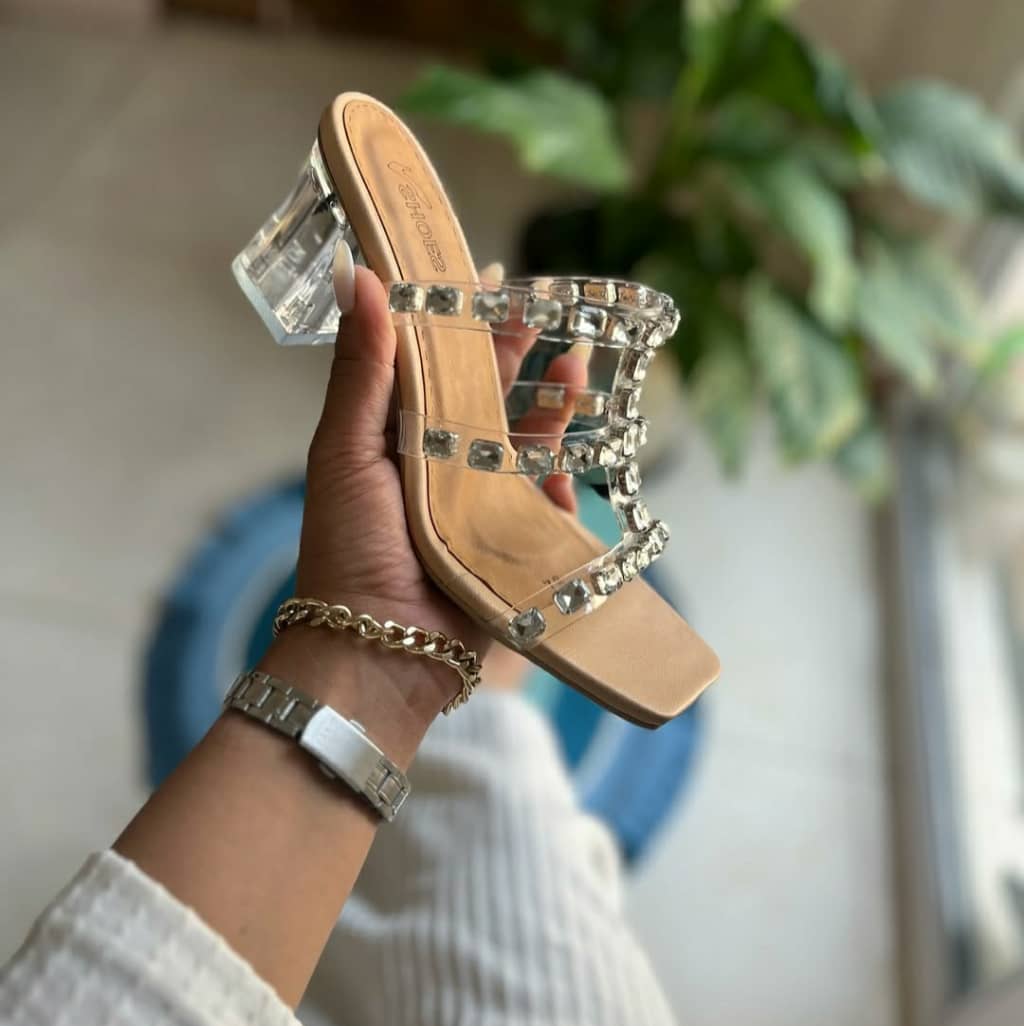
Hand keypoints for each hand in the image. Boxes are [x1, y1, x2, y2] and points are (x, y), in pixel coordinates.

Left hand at [296, 249, 584, 671]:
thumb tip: (359, 277)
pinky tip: (564, 467)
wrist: (378, 649)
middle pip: (485, 396)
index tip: (484, 276)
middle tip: (547, 310)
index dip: (457, 321)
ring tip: (576, 370)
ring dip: (552, 407)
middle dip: (516, 354)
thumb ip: (360, 370)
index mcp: (393, 435)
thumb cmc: (349, 548)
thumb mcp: (344, 451)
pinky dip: (559, 483)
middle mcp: (437, 463)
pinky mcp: (509, 543)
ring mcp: (477, 504)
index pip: (431, 364)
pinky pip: (545, 504)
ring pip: (525, 443)